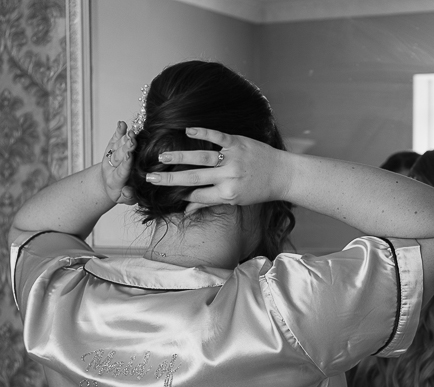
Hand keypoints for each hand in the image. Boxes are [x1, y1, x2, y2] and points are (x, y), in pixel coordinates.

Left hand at [101, 121, 136, 204]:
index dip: (126, 163)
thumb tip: (127, 191)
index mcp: (115, 181)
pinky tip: (122, 124)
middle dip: (126, 147)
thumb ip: (128, 197)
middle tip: (133, 140)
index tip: (129, 154)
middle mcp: (111, 167)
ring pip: (117, 147)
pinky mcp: (111, 150)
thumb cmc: (121, 193)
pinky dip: (118, 132)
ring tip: (131, 131)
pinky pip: (115, 140)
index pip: (121, 171)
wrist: (108, 185)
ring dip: (124, 138)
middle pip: (119, 156)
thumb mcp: (125, 200)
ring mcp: (111, 158)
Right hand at [145, 127, 289, 207]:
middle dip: (170, 179)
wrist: (283, 175)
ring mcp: (233, 159)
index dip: (179, 193)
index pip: (197, 194)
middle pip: (194, 178)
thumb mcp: (236, 201)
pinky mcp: (238, 142)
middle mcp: (229, 178)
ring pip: (202, 158)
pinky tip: (187, 130)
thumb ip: (211, 201)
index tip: (160, 191)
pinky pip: (218, 136)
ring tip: (162, 156)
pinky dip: (203, 132)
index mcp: (227, 195)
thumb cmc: (258, 189)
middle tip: (150, 177)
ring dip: (180, 156)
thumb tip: (187, 210)